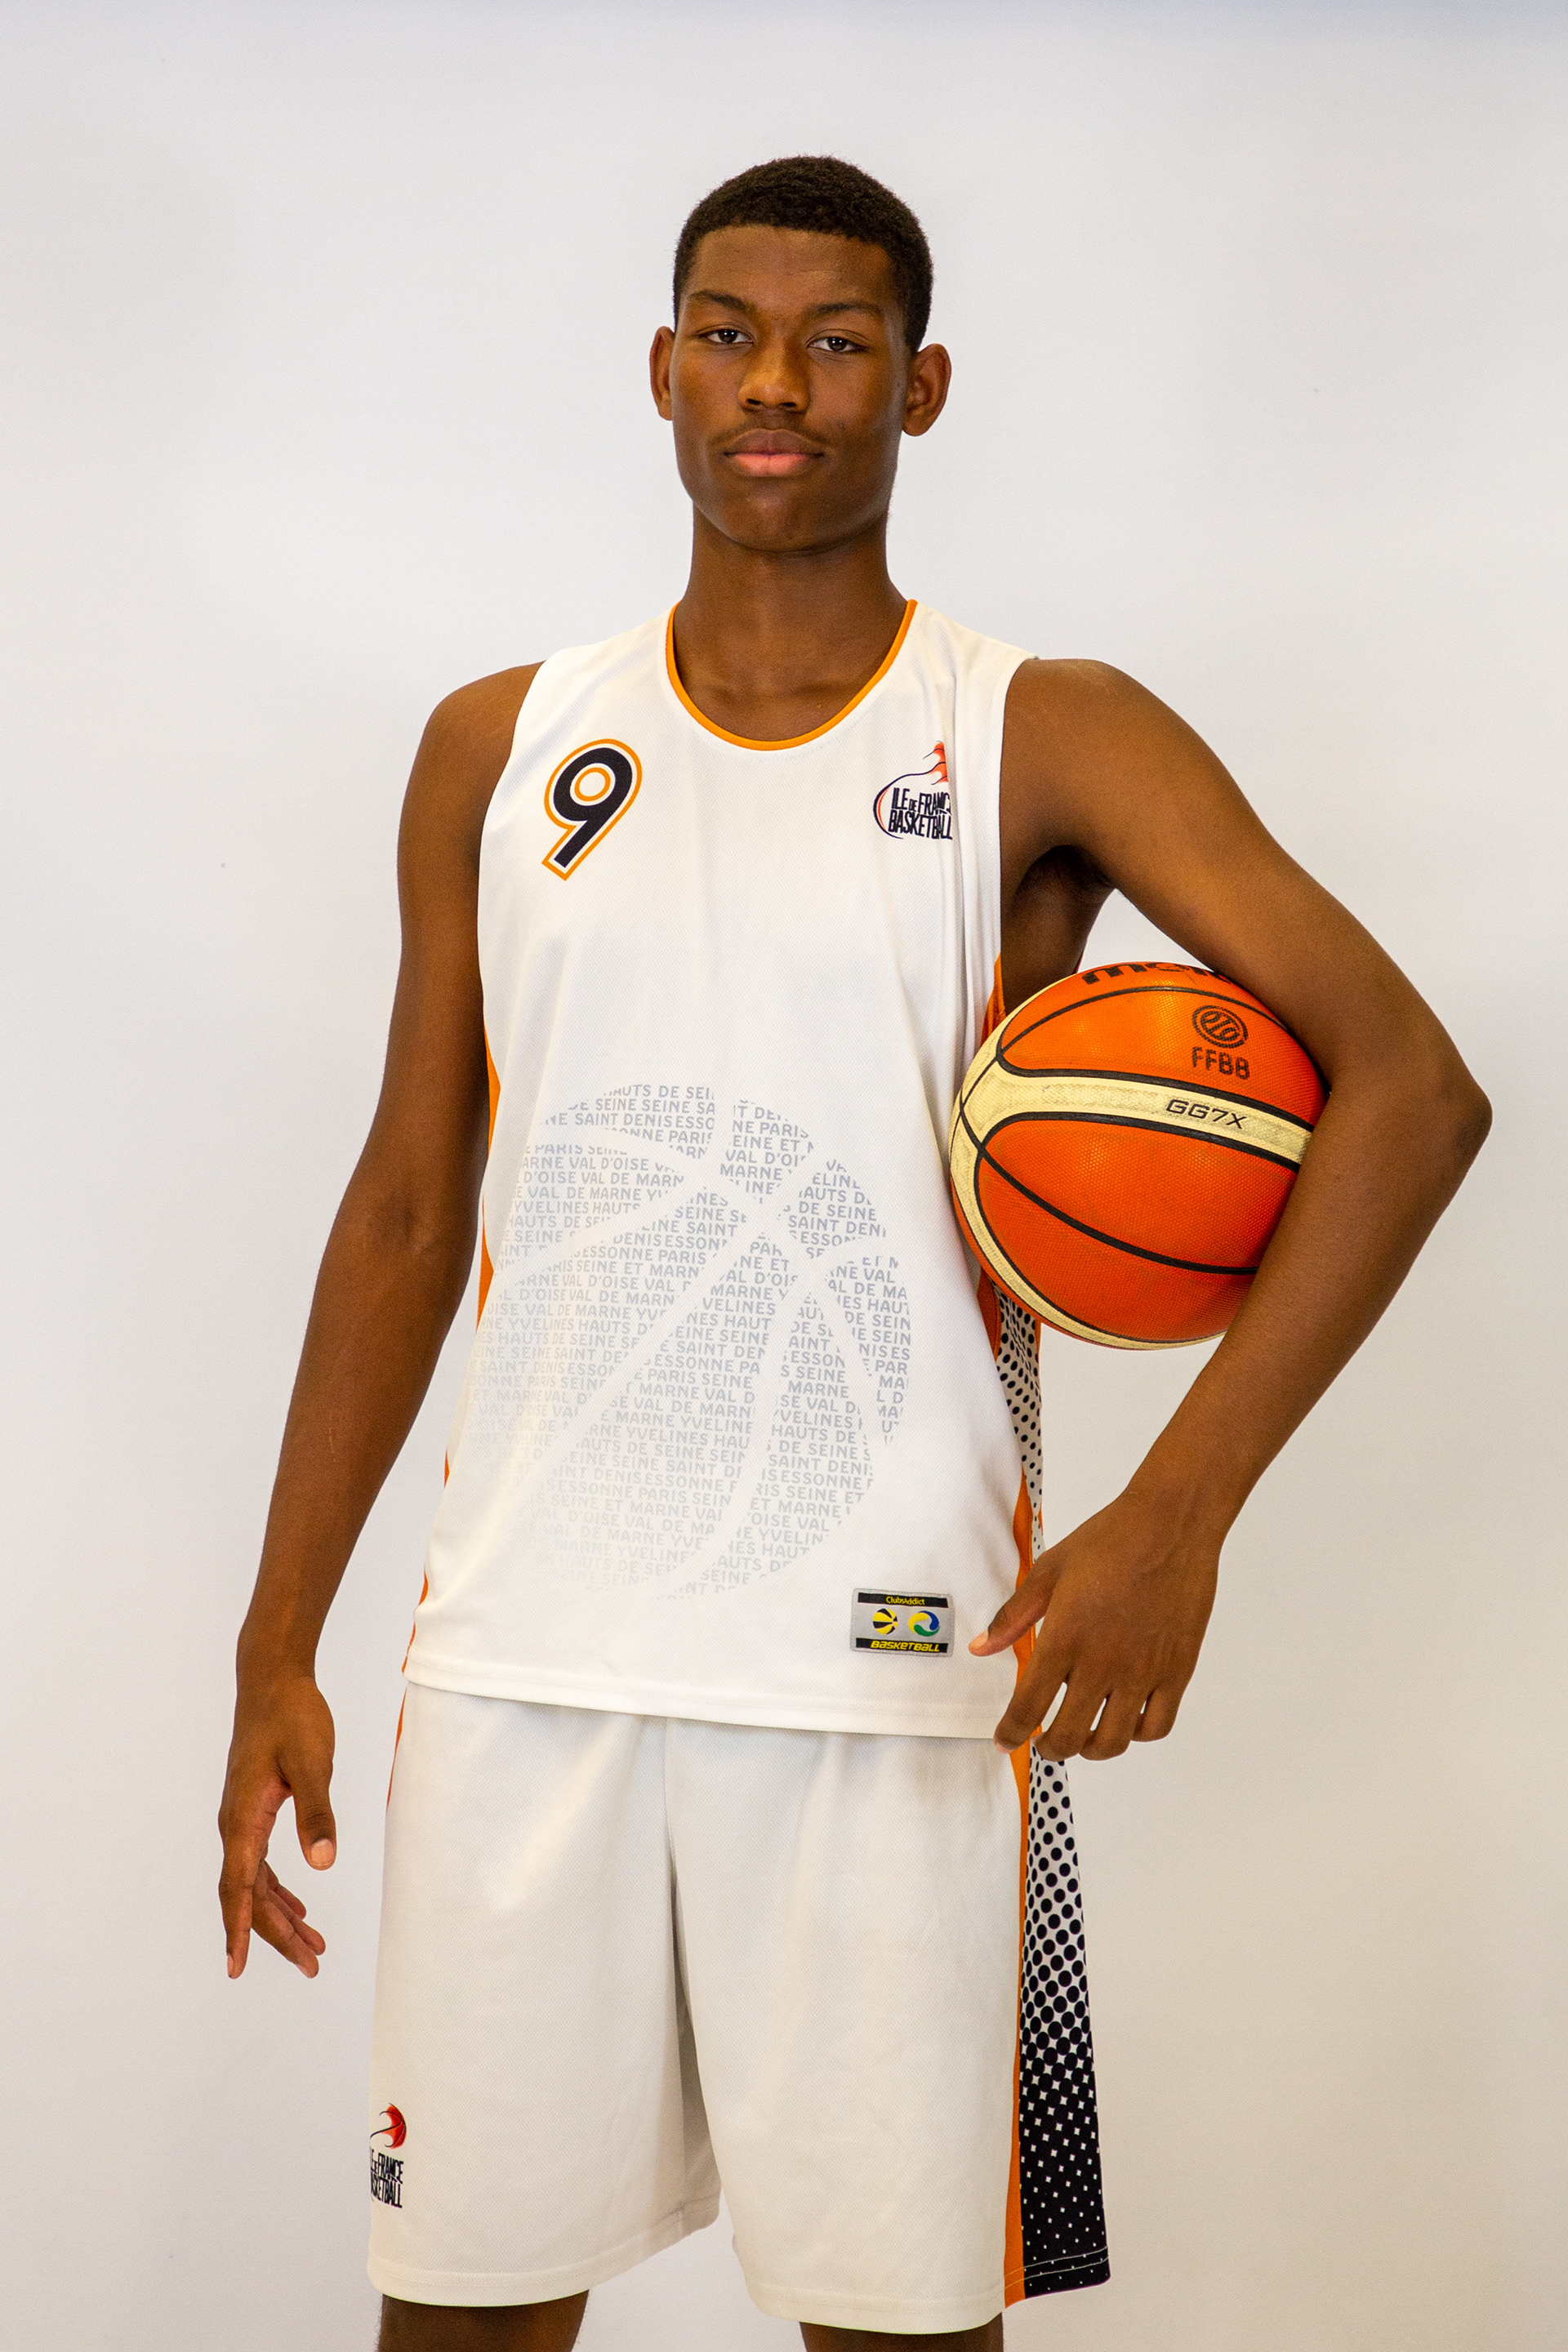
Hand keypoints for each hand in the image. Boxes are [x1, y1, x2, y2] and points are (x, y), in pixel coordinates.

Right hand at [218, 1672, 336, 1977]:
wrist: (272, 1681)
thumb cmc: (292, 1717)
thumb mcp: (313, 1763)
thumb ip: (317, 1812)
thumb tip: (323, 1863)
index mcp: (243, 1819)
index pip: (239, 1887)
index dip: (240, 1929)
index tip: (237, 1968)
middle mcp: (235, 1826)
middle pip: (249, 1895)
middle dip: (276, 1934)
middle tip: (311, 1965)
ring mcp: (242, 1820)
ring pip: (256, 1884)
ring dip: (281, 1916)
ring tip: (313, 1947)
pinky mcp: (254, 1811)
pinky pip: (260, 1865)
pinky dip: (279, 1890)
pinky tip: (299, 1905)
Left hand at [970, 1489, 1218, 1758]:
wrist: (1169, 1524)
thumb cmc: (1108, 1540)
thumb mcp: (1049, 1571)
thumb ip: (1012, 1616)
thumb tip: (982, 1649)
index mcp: (1064, 1637)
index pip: (1029, 1706)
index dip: (1012, 1732)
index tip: (1005, 1739)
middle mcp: (1102, 1663)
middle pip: (1069, 1735)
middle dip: (1048, 1747)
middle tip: (1043, 1742)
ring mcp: (1143, 1671)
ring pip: (1113, 1741)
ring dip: (1090, 1748)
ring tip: (1082, 1736)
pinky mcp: (1177, 1671)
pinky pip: (1156, 1726)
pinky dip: (1135, 1733)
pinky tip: (1124, 1719)